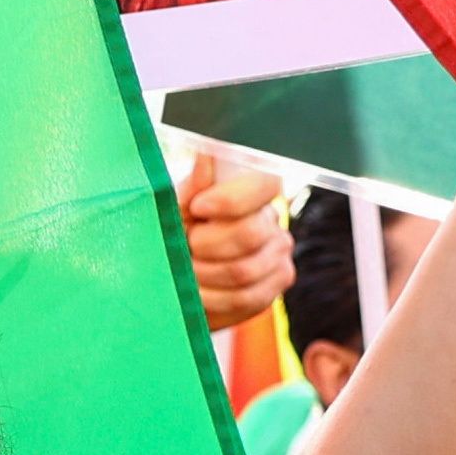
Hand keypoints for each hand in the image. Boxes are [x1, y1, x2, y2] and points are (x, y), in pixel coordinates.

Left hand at [183, 155, 295, 333]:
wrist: (180, 285)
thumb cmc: (176, 238)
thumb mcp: (176, 211)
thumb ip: (193, 188)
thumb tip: (206, 155)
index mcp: (251, 193)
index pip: (265, 183)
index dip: (231, 199)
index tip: (198, 208)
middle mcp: (272, 220)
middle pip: (250, 233)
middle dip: (207, 245)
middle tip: (187, 247)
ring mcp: (279, 254)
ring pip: (245, 270)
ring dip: (205, 275)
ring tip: (187, 272)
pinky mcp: (277, 285)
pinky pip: (247, 297)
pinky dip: (214, 299)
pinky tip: (199, 294)